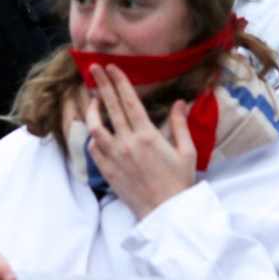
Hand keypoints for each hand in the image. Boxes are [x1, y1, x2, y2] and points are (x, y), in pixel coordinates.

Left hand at [86, 66, 196, 217]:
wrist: (166, 212)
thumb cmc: (180, 181)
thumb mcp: (186, 151)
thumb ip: (179, 125)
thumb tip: (180, 102)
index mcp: (148, 135)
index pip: (129, 101)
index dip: (119, 81)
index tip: (111, 67)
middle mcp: (128, 143)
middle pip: (110, 107)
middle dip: (101, 85)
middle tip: (94, 67)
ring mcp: (115, 157)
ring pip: (94, 128)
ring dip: (92, 111)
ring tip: (93, 101)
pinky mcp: (107, 171)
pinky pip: (94, 150)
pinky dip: (93, 138)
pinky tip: (97, 133)